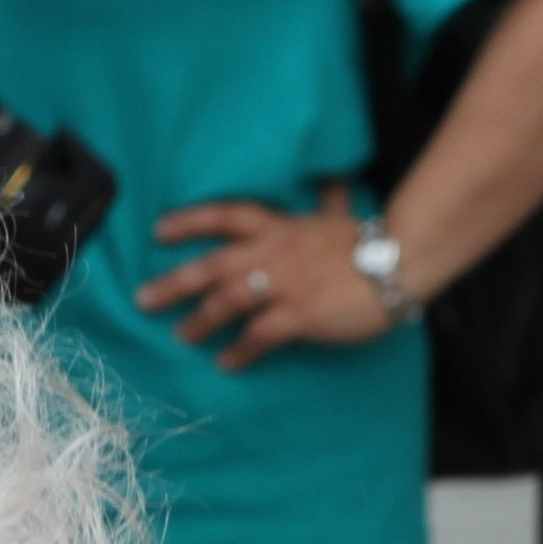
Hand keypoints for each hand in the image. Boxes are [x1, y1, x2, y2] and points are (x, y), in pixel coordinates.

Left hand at [135, 184, 400, 367]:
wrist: (399, 263)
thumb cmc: (372, 242)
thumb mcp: (342, 216)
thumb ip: (330, 201)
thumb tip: (332, 180)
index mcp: (279, 226)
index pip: (223, 216)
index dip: (189, 222)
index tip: (158, 229)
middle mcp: (272, 251)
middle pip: (211, 265)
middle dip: (173, 283)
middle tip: (143, 300)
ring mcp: (284, 283)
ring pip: (227, 300)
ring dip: (200, 321)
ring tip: (182, 337)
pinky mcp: (299, 314)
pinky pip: (259, 334)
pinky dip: (240, 350)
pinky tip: (227, 363)